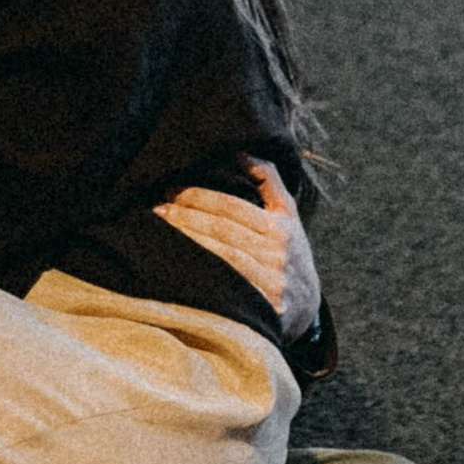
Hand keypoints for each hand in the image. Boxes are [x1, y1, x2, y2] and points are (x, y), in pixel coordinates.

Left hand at [154, 161, 321, 338]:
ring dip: (186, 240)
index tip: (171, 190)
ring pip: (220, 255)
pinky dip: (198, 271)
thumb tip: (241, 152)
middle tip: (157, 208)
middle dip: (185, 216)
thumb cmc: (289, 255)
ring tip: (159, 229)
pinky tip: (175, 262)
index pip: (232, 207)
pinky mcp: (260, 308)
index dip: (198, 196)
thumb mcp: (289, 217)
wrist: (306, 311)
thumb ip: (269, 182)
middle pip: (222, 230)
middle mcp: (277, 254)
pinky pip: (223, 286)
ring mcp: (270, 283)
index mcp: (281, 227)